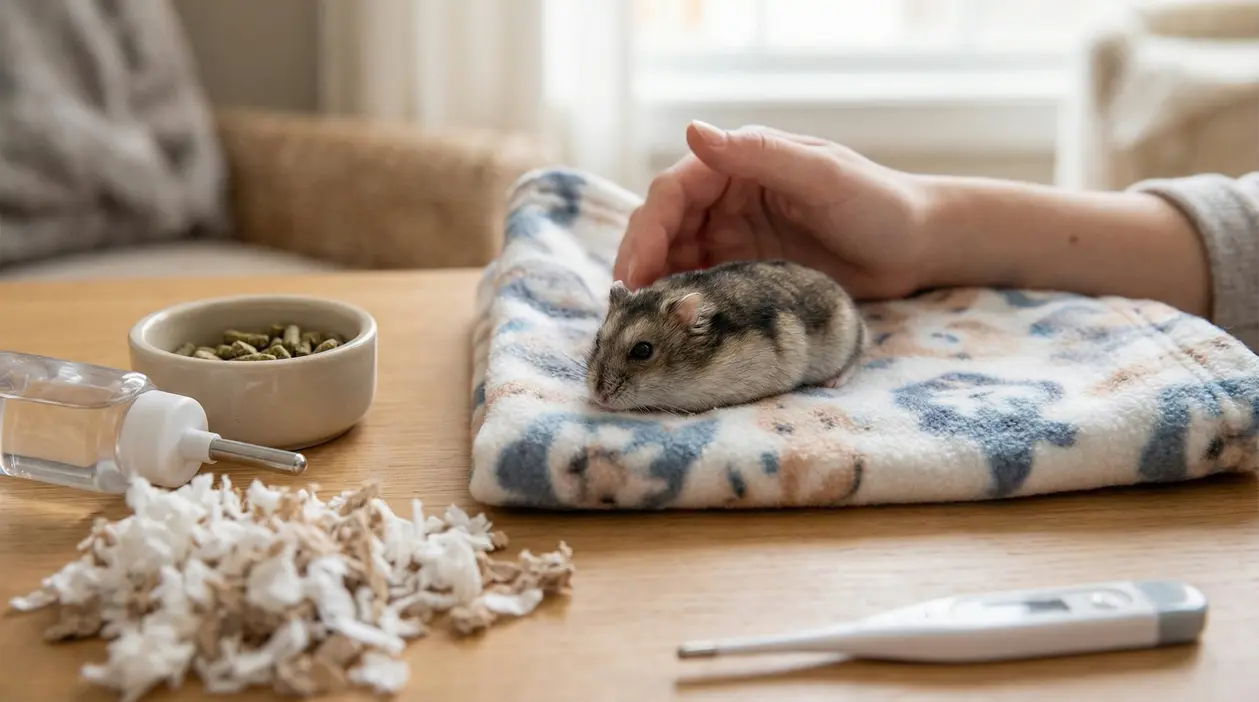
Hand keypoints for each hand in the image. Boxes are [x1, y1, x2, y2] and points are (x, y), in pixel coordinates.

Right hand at [613, 121, 934, 298]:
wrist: (919, 247)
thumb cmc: (879, 202)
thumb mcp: (822, 175)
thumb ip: (759, 154)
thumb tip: (694, 130)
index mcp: (740, 163)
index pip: (673, 191)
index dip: (648, 228)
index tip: (636, 270)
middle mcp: (728, 197)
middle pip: (664, 226)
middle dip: (640, 261)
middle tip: (626, 304)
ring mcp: (735, 237)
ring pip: (675, 258)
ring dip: (654, 285)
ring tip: (641, 322)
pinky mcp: (746, 273)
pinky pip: (701, 285)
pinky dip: (680, 302)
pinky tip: (670, 326)